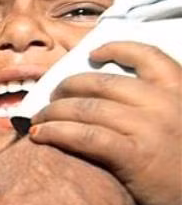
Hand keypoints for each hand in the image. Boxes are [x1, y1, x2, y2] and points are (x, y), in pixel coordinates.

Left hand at [30, 42, 181, 204]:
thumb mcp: (179, 126)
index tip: (93, 54)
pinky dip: (54, 132)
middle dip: (67, 88)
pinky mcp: (133, 155)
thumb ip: (153, 109)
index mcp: (179, 92)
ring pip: (85, 108)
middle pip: (101, 83)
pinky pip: (82, 135)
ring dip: (53, 112)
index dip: (117, 49)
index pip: (149, 56)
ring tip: (37, 120)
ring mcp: (149, 128)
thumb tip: (104, 100)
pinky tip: (38, 136)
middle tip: (50, 98)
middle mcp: (165, 104)